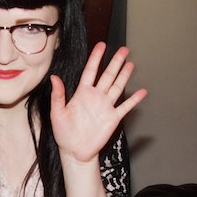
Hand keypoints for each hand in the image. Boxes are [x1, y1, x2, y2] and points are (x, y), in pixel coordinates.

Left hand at [50, 42, 146, 163]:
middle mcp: (95, 97)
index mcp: (81, 93)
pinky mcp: (113, 118)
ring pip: (117, 87)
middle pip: (108, 75)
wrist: (74, 151)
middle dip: (116, 62)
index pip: (90, 71)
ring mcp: (105, 106)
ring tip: (131, 64)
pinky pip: (125, 107)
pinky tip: (142, 91)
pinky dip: (134, 100)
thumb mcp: (57, 113)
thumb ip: (57, 95)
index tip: (102, 45)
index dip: (96, 58)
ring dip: (124, 75)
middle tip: (124, 49)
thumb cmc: (63, 133)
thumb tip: (54, 78)